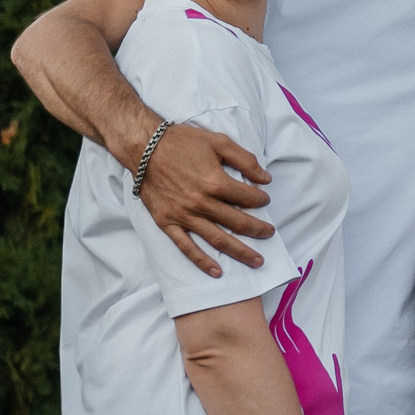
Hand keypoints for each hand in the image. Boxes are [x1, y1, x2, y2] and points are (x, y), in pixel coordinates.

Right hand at [130, 123, 272, 278]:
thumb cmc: (182, 142)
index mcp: (215, 182)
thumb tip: (266, 179)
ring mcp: (184, 215)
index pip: (247, 198)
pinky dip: (202, 261)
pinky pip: (186, 247)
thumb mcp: (219, 142)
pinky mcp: (167, 223)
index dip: (260, 199)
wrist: (144, 148)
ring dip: (239, 251)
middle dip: (258, 229)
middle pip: (237, 222)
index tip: (264, 199)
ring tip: (257, 261)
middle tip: (270, 234)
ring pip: (217, 239)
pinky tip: (217, 271)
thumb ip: (245, 160)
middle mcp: (201, 203)